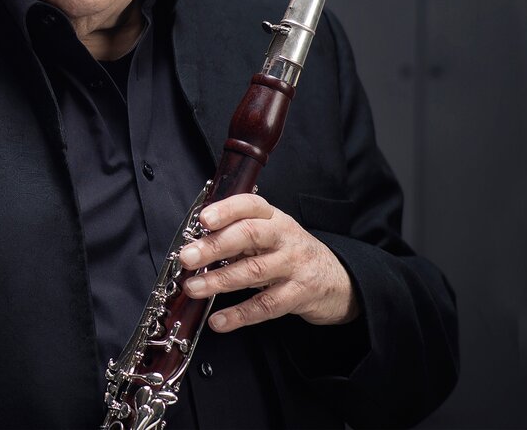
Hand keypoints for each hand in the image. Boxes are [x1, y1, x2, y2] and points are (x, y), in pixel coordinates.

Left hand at [179, 193, 359, 332]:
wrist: (338, 280)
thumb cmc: (294, 254)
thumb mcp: (272, 236)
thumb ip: (241, 236)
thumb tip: (199, 243)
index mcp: (274, 218)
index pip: (250, 205)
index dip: (227, 210)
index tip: (204, 218)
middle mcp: (285, 237)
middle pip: (250, 235)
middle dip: (215, 245)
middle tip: (188, 256)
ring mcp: (294, 265)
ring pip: (254, 271)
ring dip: (220, 280)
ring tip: (194, 287)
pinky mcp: (299, 294)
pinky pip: (266, 305)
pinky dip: (239, 314)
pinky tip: (218, 320)